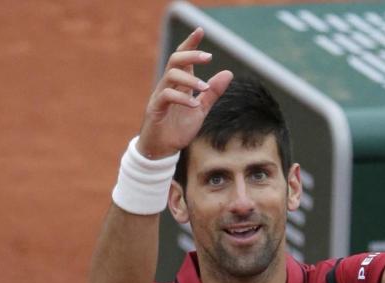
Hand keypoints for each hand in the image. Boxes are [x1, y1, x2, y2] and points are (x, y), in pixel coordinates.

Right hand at [137, 27, 232, 159]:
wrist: (162, 151)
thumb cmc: (177, 130)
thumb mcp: (200, 110)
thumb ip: (212, 93)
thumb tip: (228, 73)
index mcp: (178, 85)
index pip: (182, 59)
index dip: (190, 44)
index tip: (200, 31)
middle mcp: (167, 86)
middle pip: (175, 60)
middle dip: (191, 54)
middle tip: (208, 57)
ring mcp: (160, 96)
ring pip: (171, 75)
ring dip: (190, 79)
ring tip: (204, 88)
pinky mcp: (155, 109)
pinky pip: (167, 96)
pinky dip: (183, 98)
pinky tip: (195, 105)